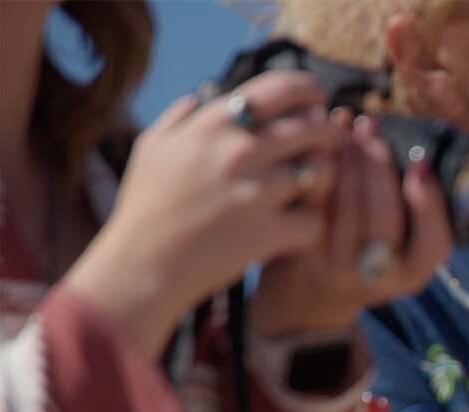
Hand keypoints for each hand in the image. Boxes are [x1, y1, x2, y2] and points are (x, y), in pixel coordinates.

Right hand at [61, 71, 342, 358]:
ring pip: (322, 172)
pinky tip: (296, 228)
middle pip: (312, 128)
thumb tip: (203, 95)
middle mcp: (238, 151)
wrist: (141, 265)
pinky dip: (311, 226)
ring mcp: (255, 192)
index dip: (307, 89)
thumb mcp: (152, 148)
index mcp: (213, 125)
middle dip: (327, 134)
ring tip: (312, 188)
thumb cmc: (145, 207)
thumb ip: (180, 117)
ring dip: (324, 180)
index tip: (317, 100)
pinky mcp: (268, 232)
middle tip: (327, 146)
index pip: (279, 88)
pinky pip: (314, 220)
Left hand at [250, 111, 452, 338]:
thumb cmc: (369, 256)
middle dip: (380, 165)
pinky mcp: (301, 247)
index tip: (421, 166)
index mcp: (410, 275)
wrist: (310, 295)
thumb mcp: (405, 249)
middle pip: (383, 217)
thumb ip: (419, 215)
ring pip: (346, 204)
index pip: (432, 244)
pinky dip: (321, 163)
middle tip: (374, 128)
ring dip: (349, 157)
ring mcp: (334, 264)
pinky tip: (327, 140)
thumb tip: (420, 160)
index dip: (429, 205)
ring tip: (351, 126)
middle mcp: (373, 277)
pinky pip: (314, 199)